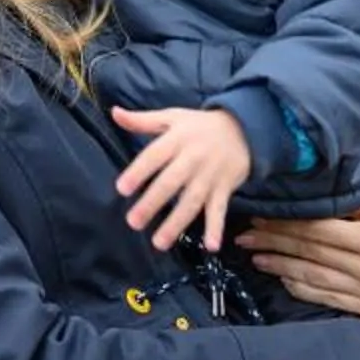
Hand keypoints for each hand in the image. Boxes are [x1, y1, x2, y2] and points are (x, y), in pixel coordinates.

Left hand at [111, 107, 252, 252]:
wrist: (244, 127)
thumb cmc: (200, 126)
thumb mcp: (172, 117)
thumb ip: (142, 120)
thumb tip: (114, 113)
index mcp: (177, 139)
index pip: (154, 156)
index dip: (138, 172)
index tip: (122, 189)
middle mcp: (193, 158)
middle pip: (171, 182)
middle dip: (152, 203)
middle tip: (133, 222)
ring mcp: (210, 175)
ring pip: (192, 201)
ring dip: (177, 222)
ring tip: (159, 243)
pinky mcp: (224, 189)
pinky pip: (220, 210)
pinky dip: (216, 228)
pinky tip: (211, 246)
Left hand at [235, 192, 359, 320]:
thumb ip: (351, 200)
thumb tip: (309, 192)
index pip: (318, 231)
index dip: (286, 224)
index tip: (261, 217)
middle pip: (311, 254)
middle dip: (274, 242)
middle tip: (246, 236)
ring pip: (313, 278)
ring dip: (279, 266)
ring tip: (255, 255)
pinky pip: (324, 297)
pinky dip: (298, 285)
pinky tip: (280, 274)